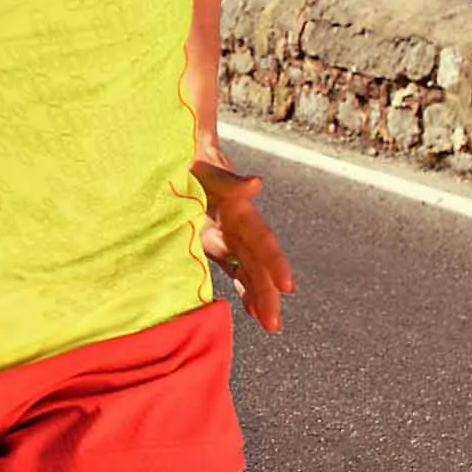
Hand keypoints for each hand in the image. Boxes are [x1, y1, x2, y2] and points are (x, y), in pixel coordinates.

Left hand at [190, 157, 295, 333]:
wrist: (183, 147)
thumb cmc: (193, 153)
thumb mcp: (206, 164)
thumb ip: (228, 177)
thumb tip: (257, 183)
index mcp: (239, 207)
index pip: (262, 239)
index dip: (275, 262)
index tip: (288, 286)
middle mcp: (238, 223)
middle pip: (258, 263)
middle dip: (268, 293)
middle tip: (274, 324)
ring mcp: (227, 233)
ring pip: (249, 270)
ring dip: (259, 296)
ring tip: (270, 325)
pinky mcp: (213, 240)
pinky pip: (233, 268)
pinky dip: (242, 288)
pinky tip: (250, 311)